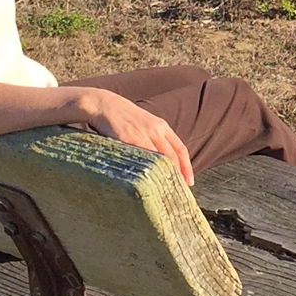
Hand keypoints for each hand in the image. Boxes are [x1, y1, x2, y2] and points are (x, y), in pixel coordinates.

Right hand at [74, 88, 194, 185]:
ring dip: (164, 175)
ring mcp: (142, 134)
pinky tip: (148, 182)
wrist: (105, 105)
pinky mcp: (128, 138)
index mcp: (162, 126)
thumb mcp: (146, 125)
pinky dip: (146, 170)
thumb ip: (156, 139)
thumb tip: (163, 162)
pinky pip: (141, 157)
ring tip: (165, 190)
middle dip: (178, 174)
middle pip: (172, 156)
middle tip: (179, 190)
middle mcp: (155, 130)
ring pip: (159, 158)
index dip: (186, 166)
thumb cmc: (125, 117)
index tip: (190, 182)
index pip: (180, 149)